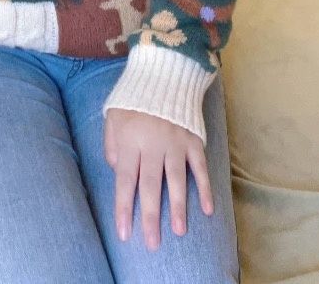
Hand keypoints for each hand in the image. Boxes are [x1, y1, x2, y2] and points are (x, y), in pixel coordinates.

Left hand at [103, 108, 213, 250]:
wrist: (163, 74)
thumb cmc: (132, 99)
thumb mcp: (112, 116)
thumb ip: (111, 144)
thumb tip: (115, 170)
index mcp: (130, 141)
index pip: (125, 180)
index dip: (124, 208)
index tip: (125, 233)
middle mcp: (153, 144)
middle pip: (151, 186)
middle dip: (151, 216)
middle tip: (152, 243)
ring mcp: (175, 143)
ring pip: (176, 180)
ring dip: (178, 207)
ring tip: (178, 231)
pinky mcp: (193, 140)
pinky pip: (200, 167)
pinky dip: (205, 188)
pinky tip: (207, 209)